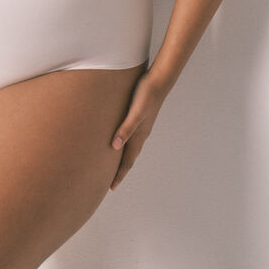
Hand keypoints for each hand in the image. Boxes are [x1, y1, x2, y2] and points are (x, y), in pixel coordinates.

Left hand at [109, 71, 166, 190]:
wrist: (158, 81)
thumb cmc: (146, 95)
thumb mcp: (135, 113)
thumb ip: (126, 128)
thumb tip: (114, 147)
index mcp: (138, 136)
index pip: (127, 161)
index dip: (119, 175)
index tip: (111, 188)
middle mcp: (140, 134)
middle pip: (129, 158)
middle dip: (120, 171)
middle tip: (110, 182)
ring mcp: (141, 126)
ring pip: (130, 148)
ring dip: (122, 158)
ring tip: (114, 164)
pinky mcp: (139, 117)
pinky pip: (130, 136)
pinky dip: (124, 144)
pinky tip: (119, 139)